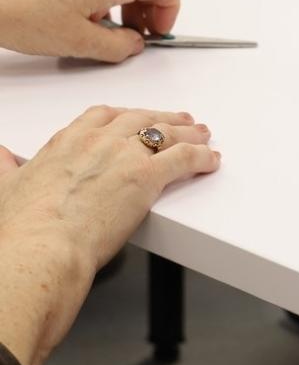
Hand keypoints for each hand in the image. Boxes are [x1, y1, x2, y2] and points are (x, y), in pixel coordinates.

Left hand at [0, 0, 180, 62]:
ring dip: (134, 1)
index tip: (156, 30)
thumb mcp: (78, 43)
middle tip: (142, 31)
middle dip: (154, 3)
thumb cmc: (25, 17)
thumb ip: (117, 46)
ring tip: (117, 29)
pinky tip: (94, 20)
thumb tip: (134, 44)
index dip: (170, 6)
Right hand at [0, 106, 219, 364]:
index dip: (125, 117)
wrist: (41, 247)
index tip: (135, 119)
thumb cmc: (23, 227)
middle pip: (141, 119)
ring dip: (189, 134)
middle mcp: (98, 142)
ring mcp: (124, 156)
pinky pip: (185, 158)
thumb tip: (1, 156)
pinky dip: (202, 157)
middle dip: (164, 120)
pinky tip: (211, 160)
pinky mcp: (148, 176)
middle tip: (181, 122)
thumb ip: (6, 167)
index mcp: (66, 142)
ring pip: (167, 134)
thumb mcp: (7, 186)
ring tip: (203, 137)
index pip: (102, 117)